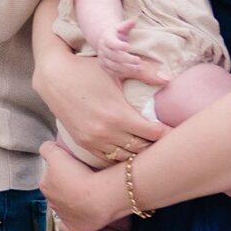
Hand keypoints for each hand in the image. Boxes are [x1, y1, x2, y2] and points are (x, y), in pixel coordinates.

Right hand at [34, 46, 164, 163]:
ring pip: (125, 158)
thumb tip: (167, 78)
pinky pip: (108, 160)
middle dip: (156, 146)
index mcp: (119, 114)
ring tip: (149, 148)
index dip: (167, 133)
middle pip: (142, 149)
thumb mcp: (114, 70)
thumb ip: (143, 74)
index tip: (176, 131)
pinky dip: (120, 158)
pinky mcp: (83, 143)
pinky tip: (128, 152)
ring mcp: (93, 140)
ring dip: (138, 154)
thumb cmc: (86, 70)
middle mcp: (107, 132)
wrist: (53, 77)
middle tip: (168, 143)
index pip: (154, 134)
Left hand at [39, 138, 129, 230]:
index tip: (72, 168)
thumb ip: (47, 149)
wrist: (101, 197)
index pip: (48, 175)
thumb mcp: (57, 154)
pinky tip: (77, 216)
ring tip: (86, 195)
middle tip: (81, 179)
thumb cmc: (81, 175)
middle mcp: (51, 201)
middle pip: (56, 191)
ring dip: (71, 201)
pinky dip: (70, 222)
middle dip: (65, 186)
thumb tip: (45, 149)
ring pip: (63, 206)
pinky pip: (67, 226)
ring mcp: (62, 215)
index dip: (60, 170)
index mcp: (45, 184)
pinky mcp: (74, 227)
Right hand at [93, 17, 148, 80]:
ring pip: (113, 66)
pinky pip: (112, 72)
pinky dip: (122, 74)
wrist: (104, 41)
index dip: (119, 45)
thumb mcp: (120, 27)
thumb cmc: (116, 34)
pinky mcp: (104, 67)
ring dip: (126, 68)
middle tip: (139, 61)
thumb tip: (133, 21)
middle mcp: (102, 50)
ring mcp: (102, 59)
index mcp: (106, 39)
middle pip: (114, 56)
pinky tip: (132, 73)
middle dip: (127, 59)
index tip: (128, 47)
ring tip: (139, 68)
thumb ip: (126, 25)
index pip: (111, 43)